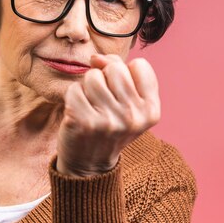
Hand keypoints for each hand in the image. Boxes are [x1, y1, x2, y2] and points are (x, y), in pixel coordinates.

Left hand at [56, 54, 160, 176]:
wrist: (89, 164)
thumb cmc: (109, 125)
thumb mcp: (128, 103)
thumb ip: (120, 72)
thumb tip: (96, 58)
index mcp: (151, 111)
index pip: (140, 65)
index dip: (125, 72)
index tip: (119, 92)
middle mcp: (133, 117)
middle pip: (115, 68)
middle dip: (104, 77)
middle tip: (102, 101)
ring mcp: (109, 121)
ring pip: (92, 76)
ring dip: (87, 88)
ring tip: (90, 107)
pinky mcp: (84, 122)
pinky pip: (74, 89)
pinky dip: (72, 98)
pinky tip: (78, 114)